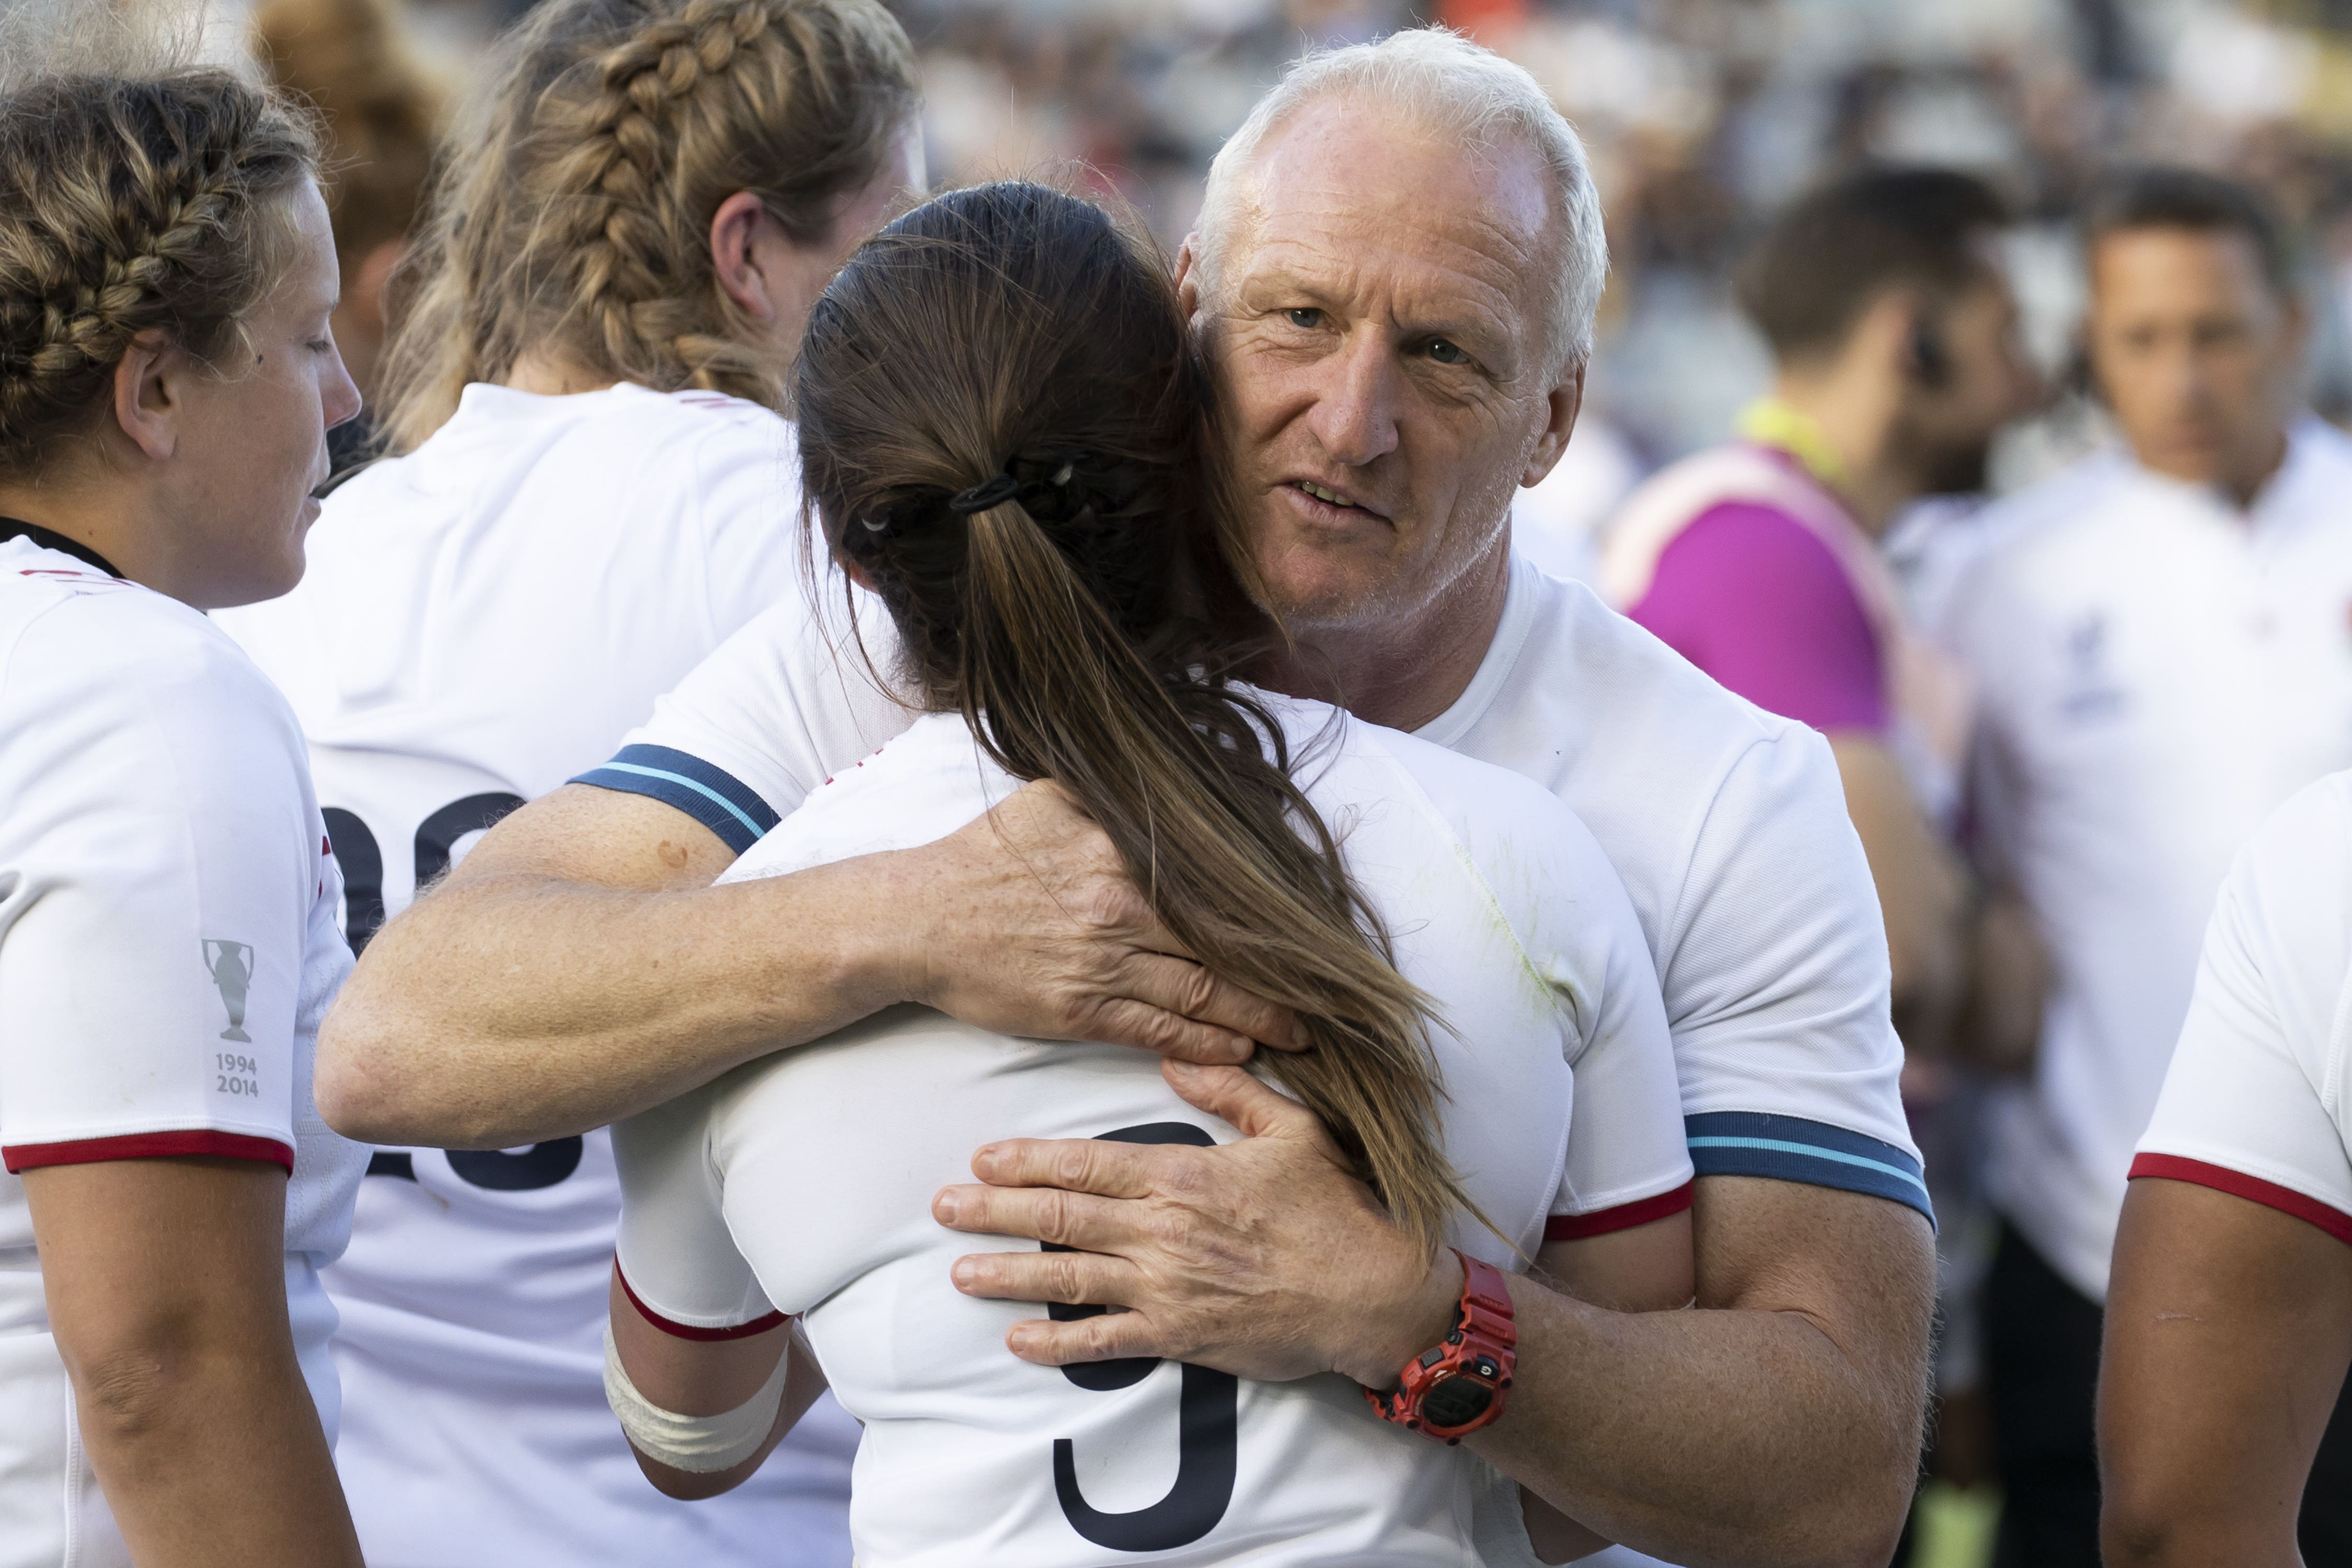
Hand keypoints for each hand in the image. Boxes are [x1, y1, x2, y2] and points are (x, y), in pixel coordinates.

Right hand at [888, 781, 1295, 1064]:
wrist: (917, 920)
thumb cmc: (982, 858)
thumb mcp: (1048, 799)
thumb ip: (1112, 792)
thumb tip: (1169, 775)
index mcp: (1118, 852)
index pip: (1214, 885)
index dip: (1268, 911)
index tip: (1314, 926)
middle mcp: (1119, 909)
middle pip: (1221, 944)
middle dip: (1282, 973)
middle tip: (1332, 992)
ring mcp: (1101, 964)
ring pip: (1201, 993)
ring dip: (1258, 1017)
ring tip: (1302, 1032)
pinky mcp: (1081, 1010)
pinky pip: (1159, 1029)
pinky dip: (1206, 1042)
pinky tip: (1242, 1048)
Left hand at [931, 1058, 1460, 1385]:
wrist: (1374, 1292)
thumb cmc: (1338, 1208)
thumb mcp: (1293, 1129)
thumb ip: (1231, 1089)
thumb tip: (1178, 1054)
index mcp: (1183, 1175)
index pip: (1087, 1164)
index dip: (1028, 1161)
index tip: (983, 1158)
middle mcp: (1163, 1231)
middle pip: (1061, 1217)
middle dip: (994, 1211)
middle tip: (941, 1208)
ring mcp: (1167, 1288)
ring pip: (1068, 1278)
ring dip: (1008, 1274)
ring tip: (960, 1270)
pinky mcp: (1181, 1336)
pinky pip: (1106, 1342)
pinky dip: (1058, 1344)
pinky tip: (1018, 1344)